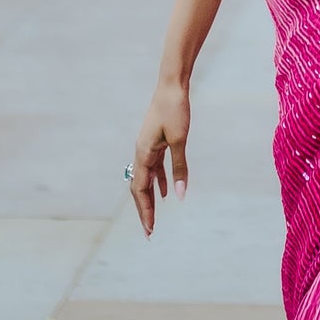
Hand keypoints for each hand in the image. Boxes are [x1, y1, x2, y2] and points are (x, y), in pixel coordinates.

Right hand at [129, 80, 189, 237]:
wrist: (172, 87)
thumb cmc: (176, 111)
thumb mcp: (180, 141)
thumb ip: (179, 168)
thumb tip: (180, 195)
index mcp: (143, 154)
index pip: (140, 190)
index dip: (145, 210)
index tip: (150, 228)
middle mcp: (141, 153)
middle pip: (139, 188)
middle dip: (144, 210)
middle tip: (149, 231)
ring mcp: (147, 148)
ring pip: (146, 179)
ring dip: (150, 198)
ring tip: (154, 218)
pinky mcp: (155, 143)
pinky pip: (154, 168)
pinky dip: (159, 182)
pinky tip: (168, 193)